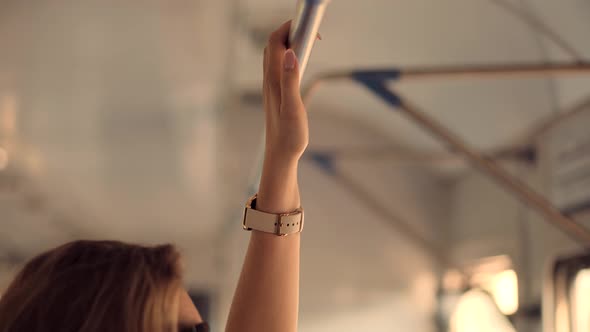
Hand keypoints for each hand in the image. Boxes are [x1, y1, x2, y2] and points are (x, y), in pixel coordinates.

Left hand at [263, 21, 308, 163]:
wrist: (280, 156)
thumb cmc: (289, 136)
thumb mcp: (293, 108)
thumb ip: (290, 79)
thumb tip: (289, 53)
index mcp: (273, 79)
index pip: (275, 40)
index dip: (290, 27)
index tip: (311, 30)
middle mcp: (269, 79)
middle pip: (273, 43)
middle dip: (290, 30)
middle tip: (313, 34)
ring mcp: (271, 86)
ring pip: (275, 54)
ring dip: (290, 42)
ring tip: (310, 43)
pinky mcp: (276, 93)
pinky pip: (279, 65)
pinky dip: (290, 55)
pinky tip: (301, 63)